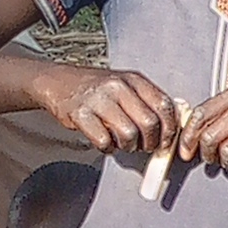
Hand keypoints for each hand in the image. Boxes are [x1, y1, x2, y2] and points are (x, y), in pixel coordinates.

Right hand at [45, 65, 180, 156]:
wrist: (59, 82)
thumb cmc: (95, 89)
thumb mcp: (125, 86)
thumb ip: (146, 102)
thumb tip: (169, 128)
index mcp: (134, 79)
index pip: (164, 105)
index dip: (169, 129)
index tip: (165, 142)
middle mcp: (118, 86)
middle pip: (149, 124)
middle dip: (149, 142)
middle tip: (142, 146)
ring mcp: (99, 99)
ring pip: (129, 135)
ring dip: (127, 146)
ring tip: (120, 141)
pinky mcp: (81, 114)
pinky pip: (104, 141)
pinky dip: (107, 148)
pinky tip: (103, 140)